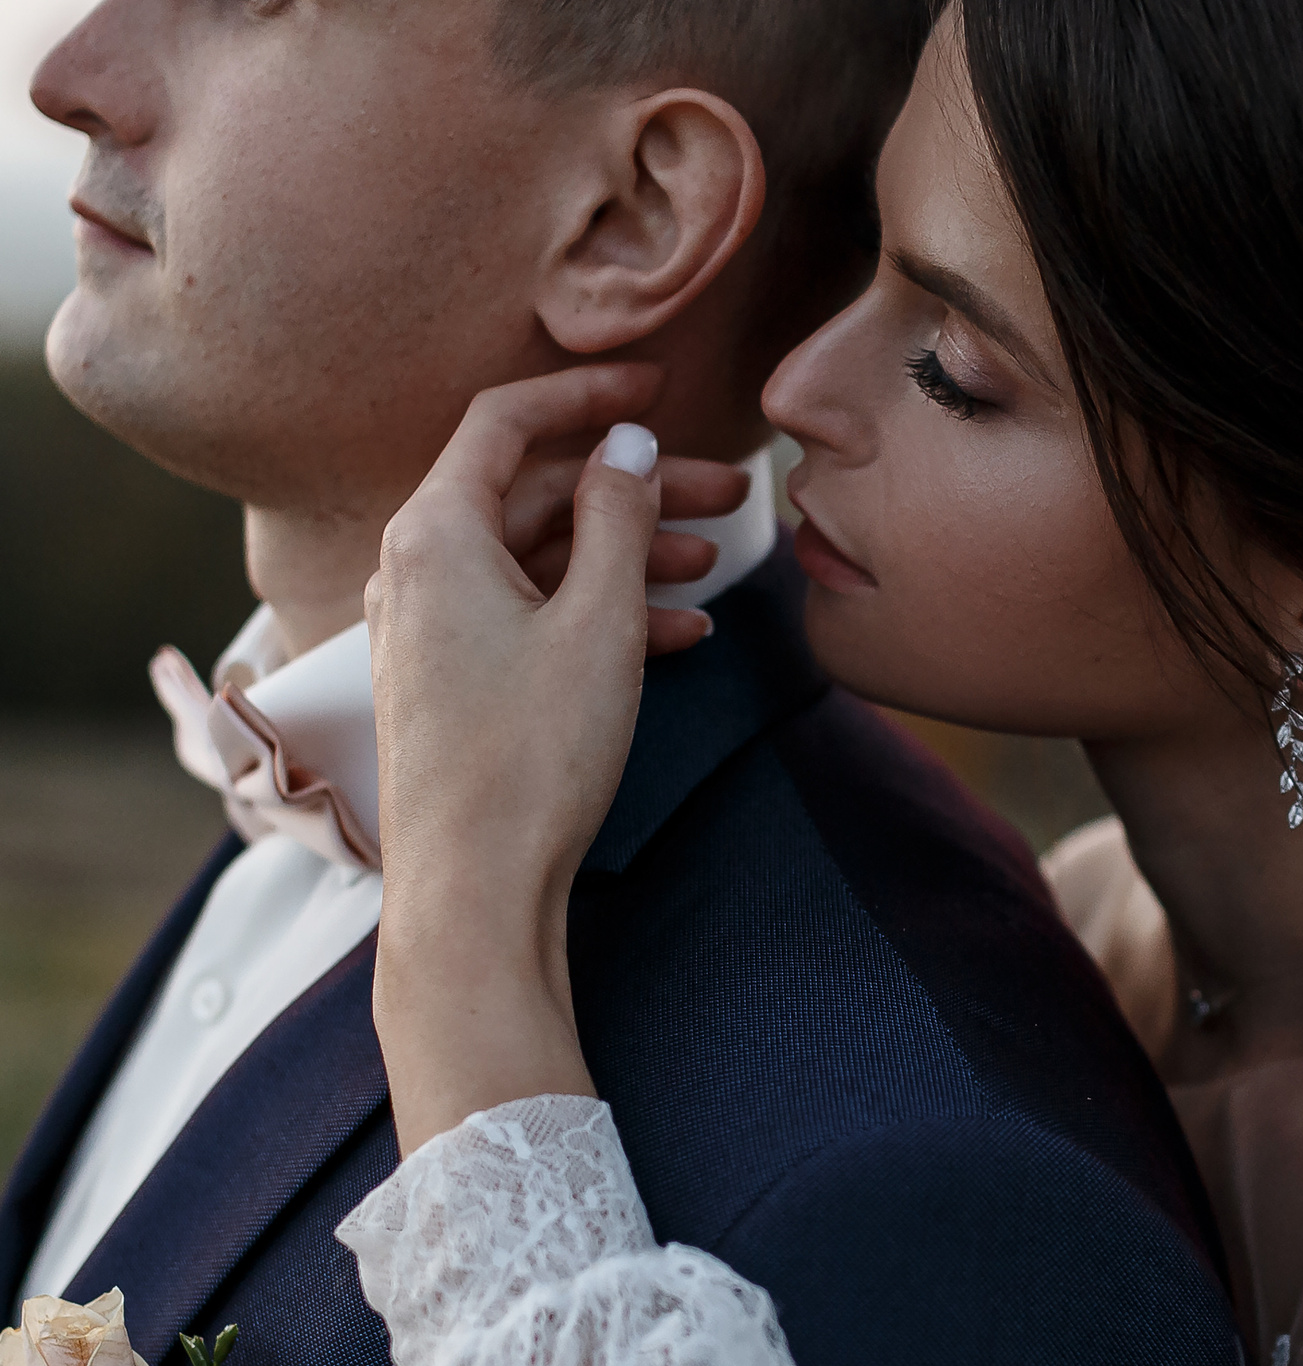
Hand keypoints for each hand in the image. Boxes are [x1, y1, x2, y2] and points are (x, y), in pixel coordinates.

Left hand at [366, 364, 747, 1150]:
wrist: (473, 888)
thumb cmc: (529, 757)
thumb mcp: (598, 623)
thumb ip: (618, 518)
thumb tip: (627, 444)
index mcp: (436, 533)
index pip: (506, 421)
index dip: (587, 393)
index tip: (658, 387)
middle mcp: (419, 569)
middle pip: (536, 494)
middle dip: (635, 488)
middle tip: (731, 489)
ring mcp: (432, 628)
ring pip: (542, 559)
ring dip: (630, 553)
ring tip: (719, 564)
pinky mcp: (453, 681)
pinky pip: (532, 616)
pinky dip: (602, 613)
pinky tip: (683, 633)